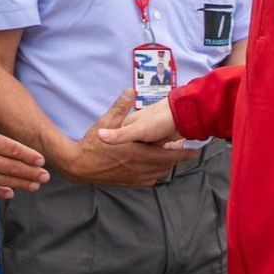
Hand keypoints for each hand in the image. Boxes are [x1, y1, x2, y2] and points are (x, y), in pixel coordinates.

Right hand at [58, 92, 197, 187]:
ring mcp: (132, 177)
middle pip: (165, 166)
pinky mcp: (125, 182)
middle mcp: (138, 168)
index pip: (168, 156)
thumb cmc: (91, 144)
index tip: (195, 152)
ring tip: (170, 160)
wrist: (78, 166)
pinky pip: (146, 181)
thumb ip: (120, 108)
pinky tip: (152, 171)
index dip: (183, 154)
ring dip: (165, 168)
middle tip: (186, 154)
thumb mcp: (105, 122)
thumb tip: (129, 91)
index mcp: (138, 153)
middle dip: (176, 160)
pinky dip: (153, 176)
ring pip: (157, 174)